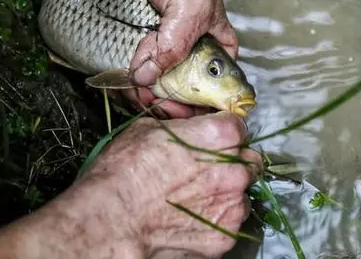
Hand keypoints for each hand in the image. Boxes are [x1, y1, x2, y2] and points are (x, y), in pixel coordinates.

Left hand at [58, 0, 238, 117]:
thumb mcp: (190, 9)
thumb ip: (175, 46)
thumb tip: (148, 78)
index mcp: (214, 41)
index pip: (215, 81)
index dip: (201, 101)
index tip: (183, 111)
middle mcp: (190, 45)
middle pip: (181, 86)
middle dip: (166, 99)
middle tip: (151, 103)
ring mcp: (162, 42)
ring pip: (154, 79)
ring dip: (142, 90)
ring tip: (132, 89)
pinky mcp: (137, 37)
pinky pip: (133, 65)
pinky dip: (126, 76)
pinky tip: (121, 79)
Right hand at [70, 112, 261, 257]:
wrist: (112, 221)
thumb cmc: (124, 173)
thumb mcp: (149, 130)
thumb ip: (184, 128)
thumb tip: (190, 129)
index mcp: (219, 135)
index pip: (237, 126)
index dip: (222, 132)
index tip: (211, 140)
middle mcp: (234, 169)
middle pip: (248, 160)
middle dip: (232, 162)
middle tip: (205, 170)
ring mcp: (233, 205)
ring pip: (242, 194)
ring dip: (226, 194)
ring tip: (194, 199)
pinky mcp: (225, 235)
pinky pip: (230, 223)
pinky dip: (216, 220)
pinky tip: (190, 219)